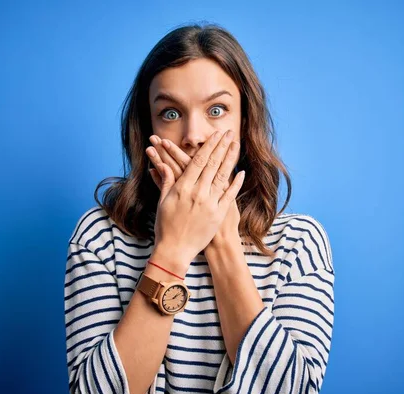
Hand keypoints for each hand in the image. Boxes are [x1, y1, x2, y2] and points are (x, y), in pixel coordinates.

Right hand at [146, 134, 241, 248]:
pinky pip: (229, 195)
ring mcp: (209, 203)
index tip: (215, 135)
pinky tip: (241, 172)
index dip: (208, 147)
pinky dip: (235, 183)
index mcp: (182, 188)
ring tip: (236, 145)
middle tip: (229, 132)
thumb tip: (162, 165)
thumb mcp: (163, 202)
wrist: (175, 251)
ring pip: (222, 176)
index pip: (197, 161)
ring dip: (230, 159)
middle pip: (212, 164)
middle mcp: (197, 193)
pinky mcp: (218, 214)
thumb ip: (166, 182)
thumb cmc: (165, 227)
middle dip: (221, 146)